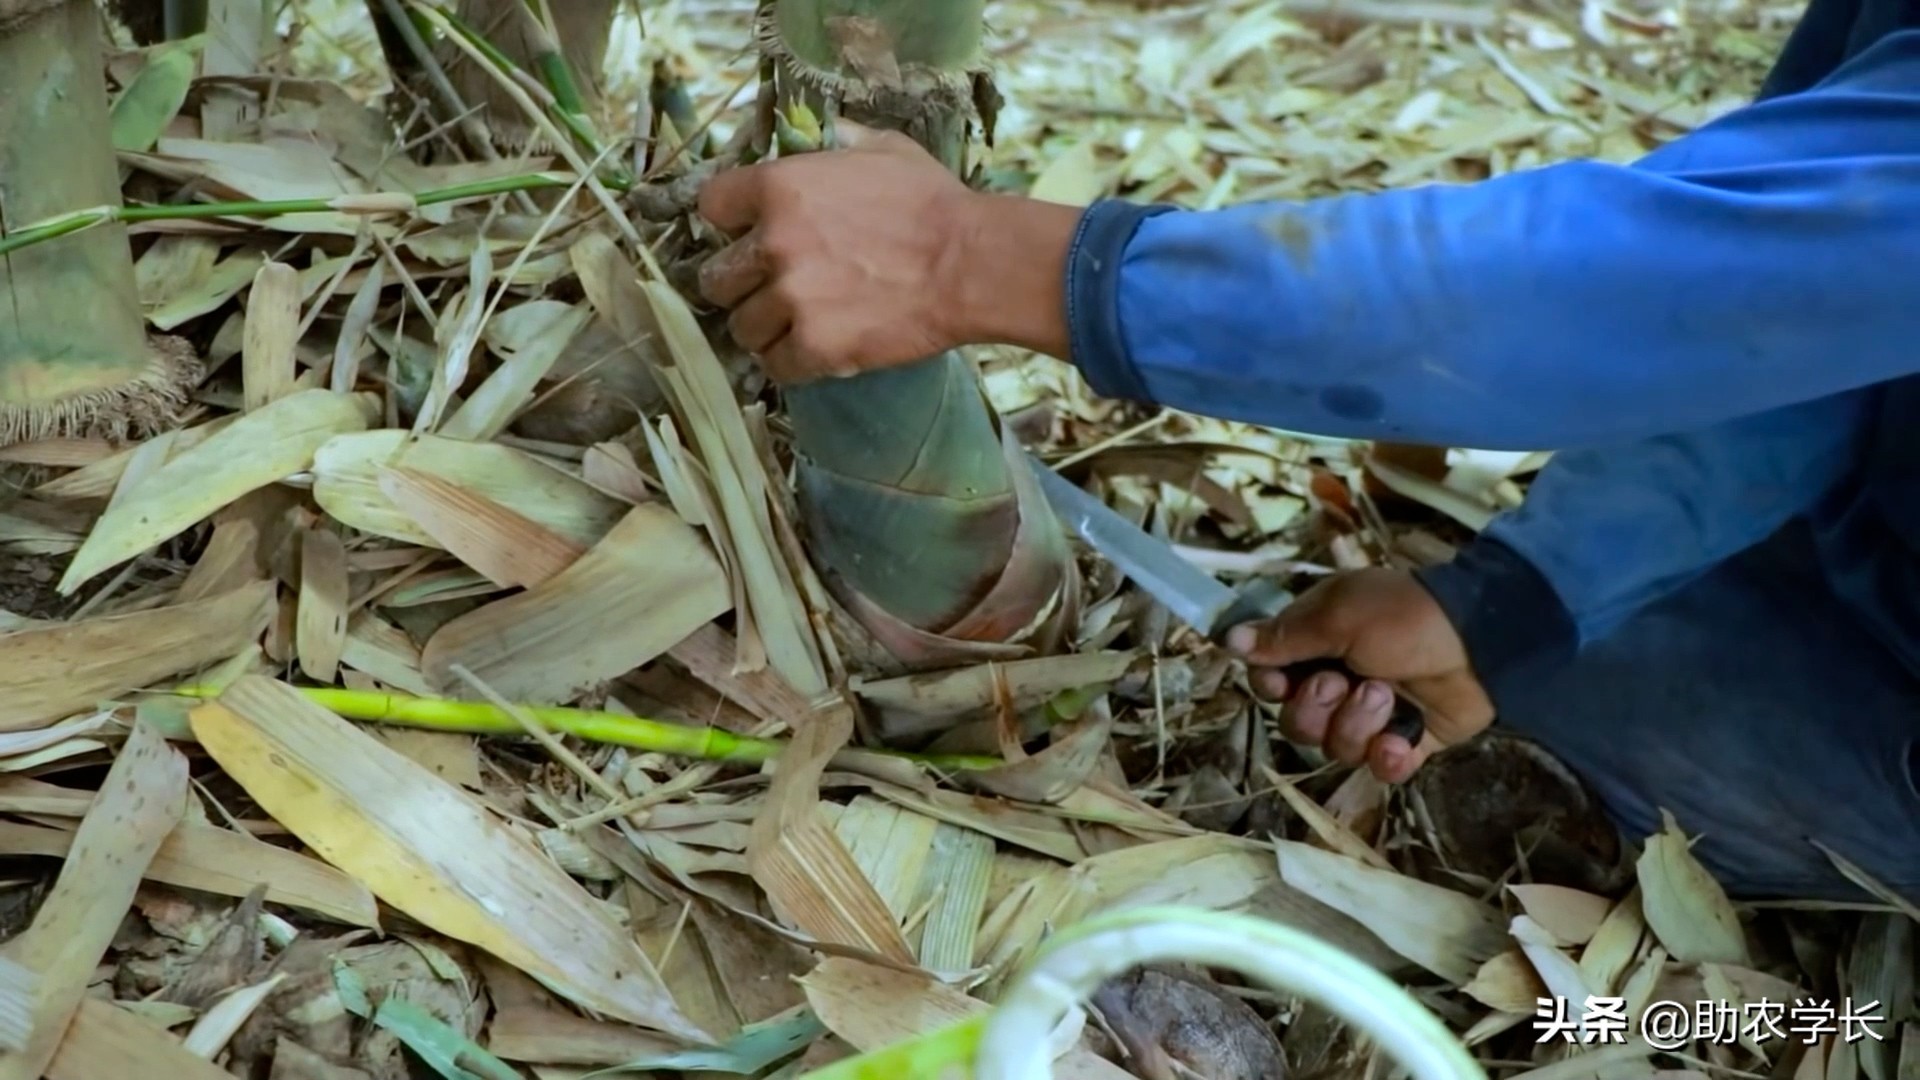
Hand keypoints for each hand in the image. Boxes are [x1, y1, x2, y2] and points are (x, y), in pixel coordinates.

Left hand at [694, 121, 1079, 381]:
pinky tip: (811, 351)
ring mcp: (791, 298)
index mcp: (781, 187)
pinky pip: (775, 365)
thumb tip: (833, 134)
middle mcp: (774, 243)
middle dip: (739, 285)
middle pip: (716, 278)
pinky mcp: (814, 346)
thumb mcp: (888, 151)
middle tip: (768, 289)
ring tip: (793, 325)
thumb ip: (846, 143)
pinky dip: (790, 362)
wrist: (971, 265)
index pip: (712, 206)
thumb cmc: (934, 204)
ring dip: (764, 328)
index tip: (746, 235)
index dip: (728, 224)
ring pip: (742, 328)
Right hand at [1225, 568, 1494, 783]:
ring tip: (1388, 697)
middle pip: (1295, 723)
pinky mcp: (1405, 744)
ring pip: (1334, 748)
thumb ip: (1284, 636)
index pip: (1269, 681)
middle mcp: (1337, 683)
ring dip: (1358, 724)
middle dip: (1319, 708)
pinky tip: (1402, 741)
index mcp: (1316, 646)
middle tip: (1349, 681)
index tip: (1284, 681)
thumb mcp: (1339, 616)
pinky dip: (1389, 757)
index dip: (1272, 688)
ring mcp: (1372, 717)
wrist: (1482, 642)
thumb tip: (1227, 640)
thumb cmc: (1405, 617)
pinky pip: (1378, 769)